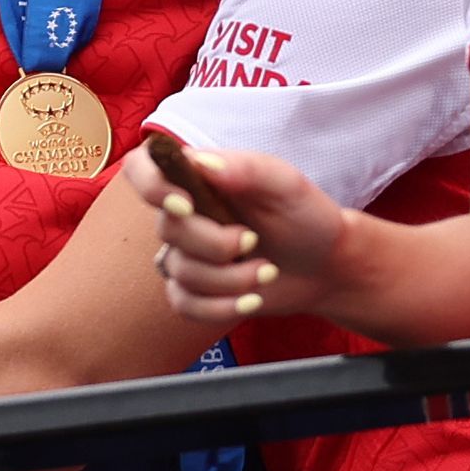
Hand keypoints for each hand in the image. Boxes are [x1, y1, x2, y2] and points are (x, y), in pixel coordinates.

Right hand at [125, 138, 349, 325]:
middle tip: (253, 241)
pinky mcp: (194, 291)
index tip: (185, 205)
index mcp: (199, 177)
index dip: (150, 186)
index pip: (142, 169)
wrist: (326, 265)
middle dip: (213, 244)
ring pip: (179, 272)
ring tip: (267, 272)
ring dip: (229, 279)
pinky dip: (220, 307)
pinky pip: (184, 304)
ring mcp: (187, 254)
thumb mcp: (286, 183)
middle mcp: (185, 213)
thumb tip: (201, 162)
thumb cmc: (306, 215)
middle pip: (166, 229)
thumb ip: (246, 167)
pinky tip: (252, 301)